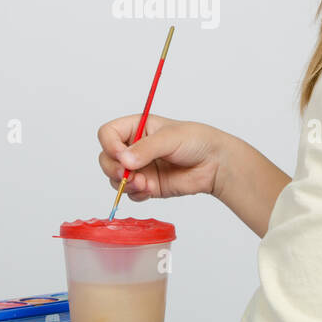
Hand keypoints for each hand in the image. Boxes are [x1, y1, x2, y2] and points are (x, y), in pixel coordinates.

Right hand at [96, 114, 224, 201]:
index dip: (109, 144)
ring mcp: (139, 168)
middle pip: (106, 158)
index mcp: (136, 128)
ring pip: (114, 178)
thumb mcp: (170, 138)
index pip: (108, 133)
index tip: (120, 154)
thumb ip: (146, 149)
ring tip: (144, 183)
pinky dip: (135, 193)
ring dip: (124, 183)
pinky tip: (149, 189)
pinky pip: (130, 193)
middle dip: (112, 168)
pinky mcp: (147, 185)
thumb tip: (124, 160)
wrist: (214, 163)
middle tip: (125, 174)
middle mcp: (134, 147)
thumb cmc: (196, 141)